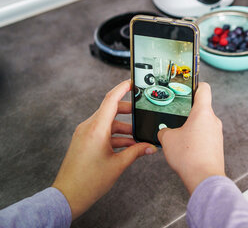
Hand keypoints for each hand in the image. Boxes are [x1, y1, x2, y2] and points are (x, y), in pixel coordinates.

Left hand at [52, 80, 156, 219]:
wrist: (68, 196)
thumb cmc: (88, 182)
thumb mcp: (118, 165)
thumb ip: (136, 152)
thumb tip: (150, 147)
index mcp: (96, 129)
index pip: (111, 100)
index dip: (123, 88)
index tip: (133, 82)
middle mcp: (88, 127)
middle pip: (111, 110)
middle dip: (129, 112)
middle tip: (143, 114)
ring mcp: (84, 134)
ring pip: (108, 123)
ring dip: (123, 128)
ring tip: (138, 138)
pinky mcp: (83, 141)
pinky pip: (102, 131)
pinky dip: (115, 136)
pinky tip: (127, 146)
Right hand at [158, 82, 224, 193]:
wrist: (204, 178)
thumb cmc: (189, 156)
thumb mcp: (167, 139)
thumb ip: (164, 131)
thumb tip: (164, 132)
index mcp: (203, 112)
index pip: (204, 88)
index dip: (195, 84)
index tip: (188, 85)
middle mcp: (213, 120)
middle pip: (202, 107)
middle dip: (188, 111)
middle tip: (176, 114)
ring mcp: (217, 133)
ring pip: (203, 123)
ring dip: (192, 127)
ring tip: (179, 135)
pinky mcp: (217, 145)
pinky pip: (205, 136)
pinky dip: (196, 139)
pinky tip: (185, 147)